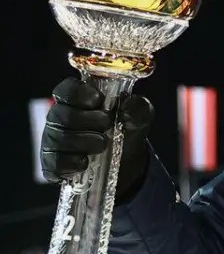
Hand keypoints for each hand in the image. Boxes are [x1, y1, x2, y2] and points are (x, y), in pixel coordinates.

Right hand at [41, 77, 153, 199]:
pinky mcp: (53, 164)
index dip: (78, 92)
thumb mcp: (139, 116)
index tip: (97, 99)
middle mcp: (60, 118)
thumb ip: (138, 107)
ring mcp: (54, 141)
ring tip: (102, 143)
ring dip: (83, 141)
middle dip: (87, 119)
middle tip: (107, 124)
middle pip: (61, 114)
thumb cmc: (126, 129)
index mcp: (77, 99)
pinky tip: (84, 162)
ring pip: (59, 138)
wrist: (126, 161)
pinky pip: (55, 163)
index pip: (66, 89)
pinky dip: (71, 162)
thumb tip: (128, 105)